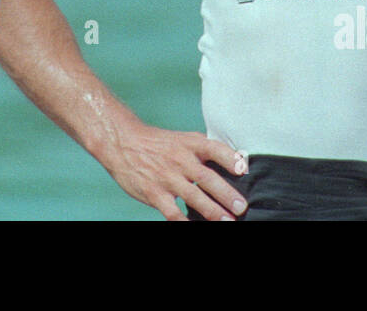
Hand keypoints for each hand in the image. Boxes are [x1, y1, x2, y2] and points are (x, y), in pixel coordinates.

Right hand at [103, 121, 247, 220]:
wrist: (123, 143)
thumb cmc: (158, 143)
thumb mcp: (183, 138)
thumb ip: (205, 149)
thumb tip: (237, 160)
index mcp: (190, 144)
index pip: (214, 148)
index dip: (230, 159)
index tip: (243, 170)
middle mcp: (180, 160)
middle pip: (207, 177)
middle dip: (226, 194)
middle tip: (241, 206)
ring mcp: (166, 178)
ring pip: (193, 197)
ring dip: (212, 211)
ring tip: (227, 221)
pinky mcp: (154, 193)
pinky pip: (172, 212)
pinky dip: (184, 222)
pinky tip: (194, 227)